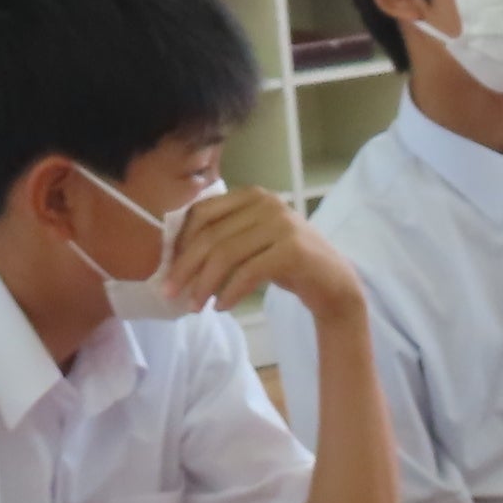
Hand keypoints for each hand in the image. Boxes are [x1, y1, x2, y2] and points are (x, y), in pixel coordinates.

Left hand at [161, 188, 365, 325]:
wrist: (334, 283)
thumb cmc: (288, 264)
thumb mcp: (253, 243)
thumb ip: (223, 238)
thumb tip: (176, 259)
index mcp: (252, 195)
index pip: (202, 212)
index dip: (180, 242)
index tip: (168, 270)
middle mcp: (267, 203)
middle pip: (211, 234)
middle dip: (186, 267)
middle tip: (171, 294)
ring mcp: (282, 224)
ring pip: (226, 254)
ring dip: (204, 284)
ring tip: (195, 306)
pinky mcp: (292, 250)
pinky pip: (248, 272)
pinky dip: (230, 292)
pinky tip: (222, 307)